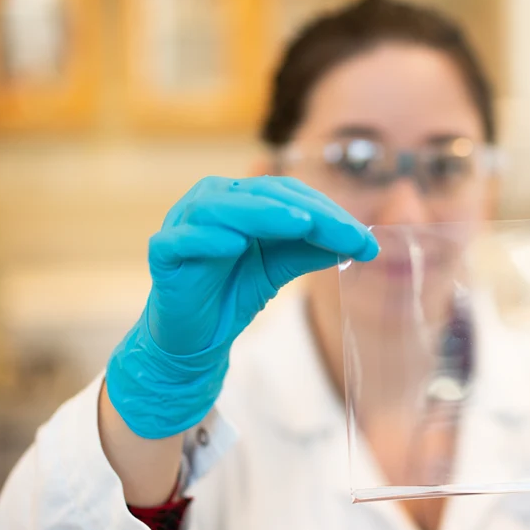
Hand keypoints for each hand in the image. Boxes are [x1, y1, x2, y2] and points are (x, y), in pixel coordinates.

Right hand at [106, 176, 377, 437]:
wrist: (193, 335)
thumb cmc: (234, 290)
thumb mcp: (281, 265)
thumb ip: (312, 248)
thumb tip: (360, 240)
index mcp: (240, 197)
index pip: (288, 193)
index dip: (328, 211)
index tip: (366, 239)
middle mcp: (210, 200)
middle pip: (261, 195)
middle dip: (309, 214)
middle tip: (348, 234)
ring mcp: (182, 223)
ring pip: (220, 208)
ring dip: (261, 214)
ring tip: (301, 224)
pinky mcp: (163, 253)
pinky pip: (181, 240)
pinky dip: (206, 239)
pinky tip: (234, 246)